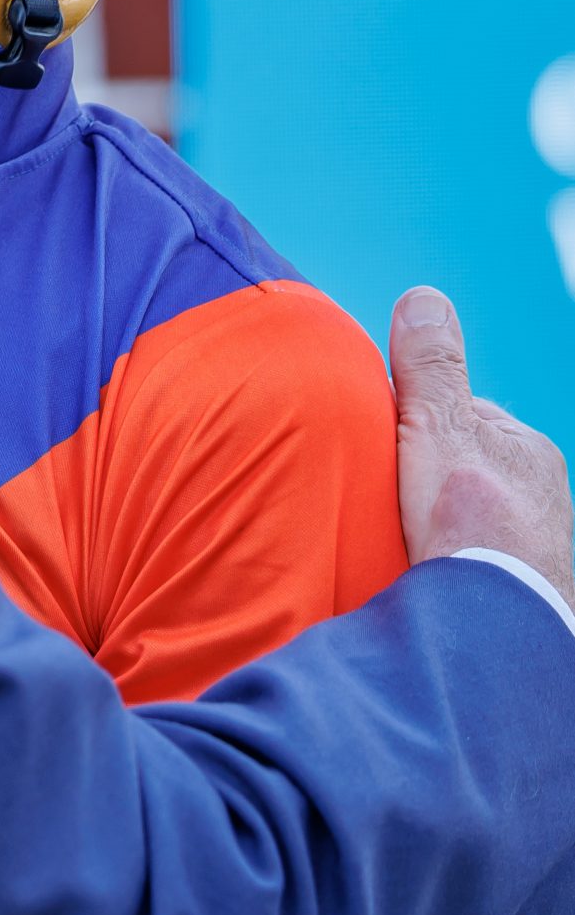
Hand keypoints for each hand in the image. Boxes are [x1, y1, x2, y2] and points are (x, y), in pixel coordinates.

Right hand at [391, 288, 574, 608]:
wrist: (497, 618)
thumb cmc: (470, 519)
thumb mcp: (438, 425)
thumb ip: (429, 368)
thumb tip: (424, 296)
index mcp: (524, 450)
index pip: (456, 416)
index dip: (409, 420)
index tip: (377, 438)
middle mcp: (537, 496)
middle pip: (460, 467)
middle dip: (422, 474)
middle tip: (379, 490)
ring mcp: (530, 545)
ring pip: (464, 517)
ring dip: (432, 522)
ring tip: (391, 536)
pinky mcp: (515, 589)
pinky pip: (466, 559)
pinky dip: (440, 559)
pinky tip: (413, 570)